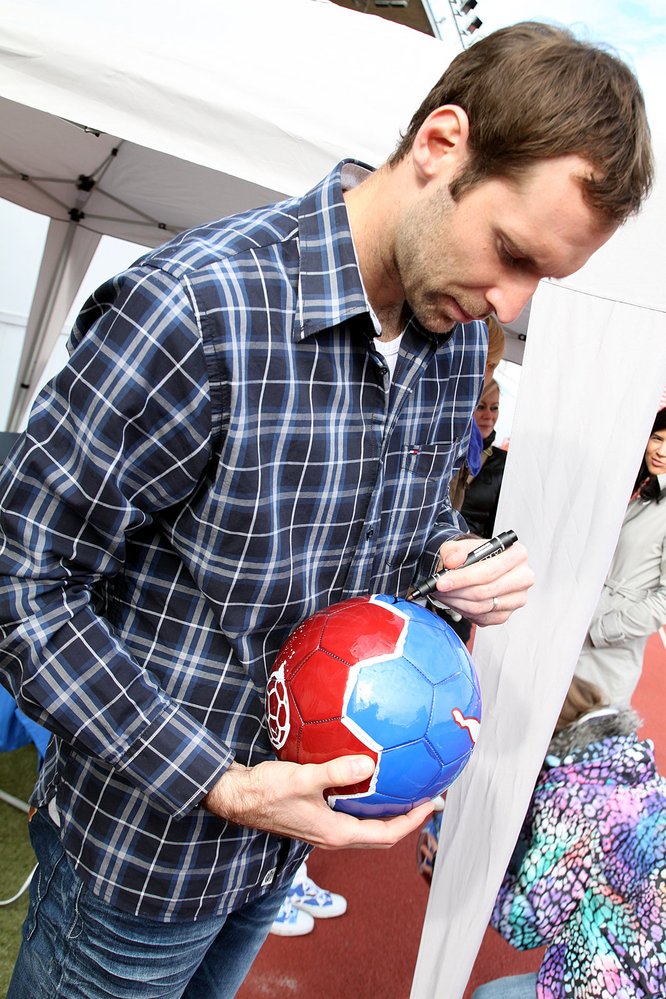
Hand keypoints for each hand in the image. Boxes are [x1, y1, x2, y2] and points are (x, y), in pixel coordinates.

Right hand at [202, 755, 433, 848]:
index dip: (412, 821)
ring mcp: (324, 829)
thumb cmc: (266, 790)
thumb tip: (370, 763)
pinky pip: (351, 815)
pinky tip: (368, 779)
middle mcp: (333, 836)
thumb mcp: (303, 778)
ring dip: (388, 813)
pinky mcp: (316, 817)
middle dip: (407, 819)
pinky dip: (367, 803)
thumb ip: (336, 772)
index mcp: (335, 833)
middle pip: (381, 836)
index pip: (386, 835)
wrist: (237, 797)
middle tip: (426, 799)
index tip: (432, 804)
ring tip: (404, 790)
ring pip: (366, 827)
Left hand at [431, 536, 532, 625]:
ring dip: (457, 603)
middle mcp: (523, 577)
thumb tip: (452, 561)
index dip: (462, 578)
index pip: (489, 571)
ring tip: (443, 594)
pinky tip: (455, 601)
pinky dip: (464, 612)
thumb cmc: (474, 555)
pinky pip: (483, 618)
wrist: (479, 566)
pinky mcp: (508, 613)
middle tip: (438, 590)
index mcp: (517, 554)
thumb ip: (454, 551)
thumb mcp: (461, 545)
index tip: (441, 582)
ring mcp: (517, 598)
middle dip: (457, 592)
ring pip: (482, 607)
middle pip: (486, 591)